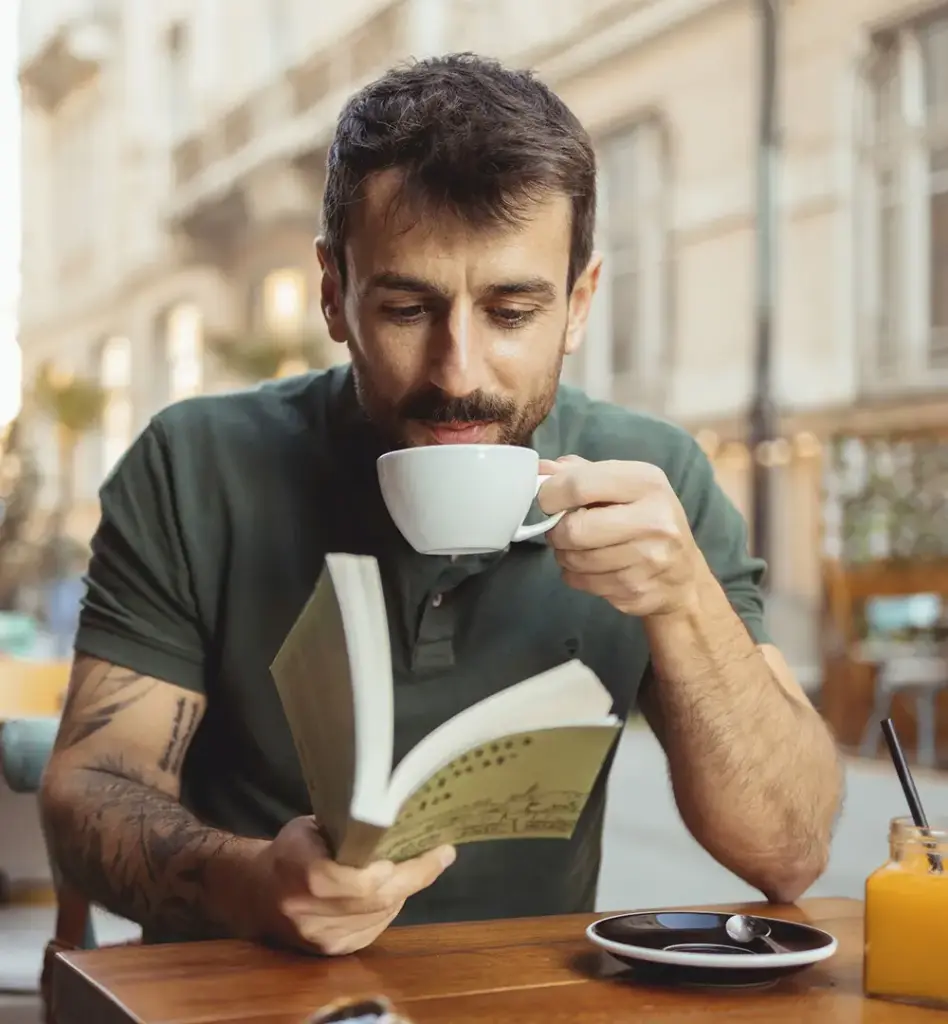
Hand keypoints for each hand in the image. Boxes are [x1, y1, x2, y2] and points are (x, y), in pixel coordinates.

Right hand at [249, 817, 455, 955]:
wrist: (256, 892)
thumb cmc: (290, 850)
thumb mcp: (312, 828)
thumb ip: (348, 830)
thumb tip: (395, 818)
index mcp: (307, 877)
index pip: (368, 882)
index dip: (402, 871)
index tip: (432, 851)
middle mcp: (313, 914)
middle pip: (381, 899)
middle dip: (416, 876)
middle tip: (441, 855)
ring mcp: (323, 938)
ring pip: (382, 915)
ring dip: (404, 891)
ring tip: (420, 867)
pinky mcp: (330, 950)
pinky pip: (374, 930)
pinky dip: (389, 909)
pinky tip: (394, 890)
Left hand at [537, 455, 702, 617]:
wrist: (683, 575)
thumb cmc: (645, 519)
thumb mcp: (622, 485)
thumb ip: (580, 473)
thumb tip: (539, 470)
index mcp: (647, 482)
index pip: (580, 485)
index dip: (550, 495)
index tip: (545, 501)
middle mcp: (654, 520)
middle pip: (574, 529)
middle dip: (557, 531)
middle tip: (561, 529)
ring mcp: (649, 560)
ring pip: (575, 560)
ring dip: (565, 555)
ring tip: (578, 548)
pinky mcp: (637, 591)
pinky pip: (582, 583)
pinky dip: (576, 576)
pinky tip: (592, 567)